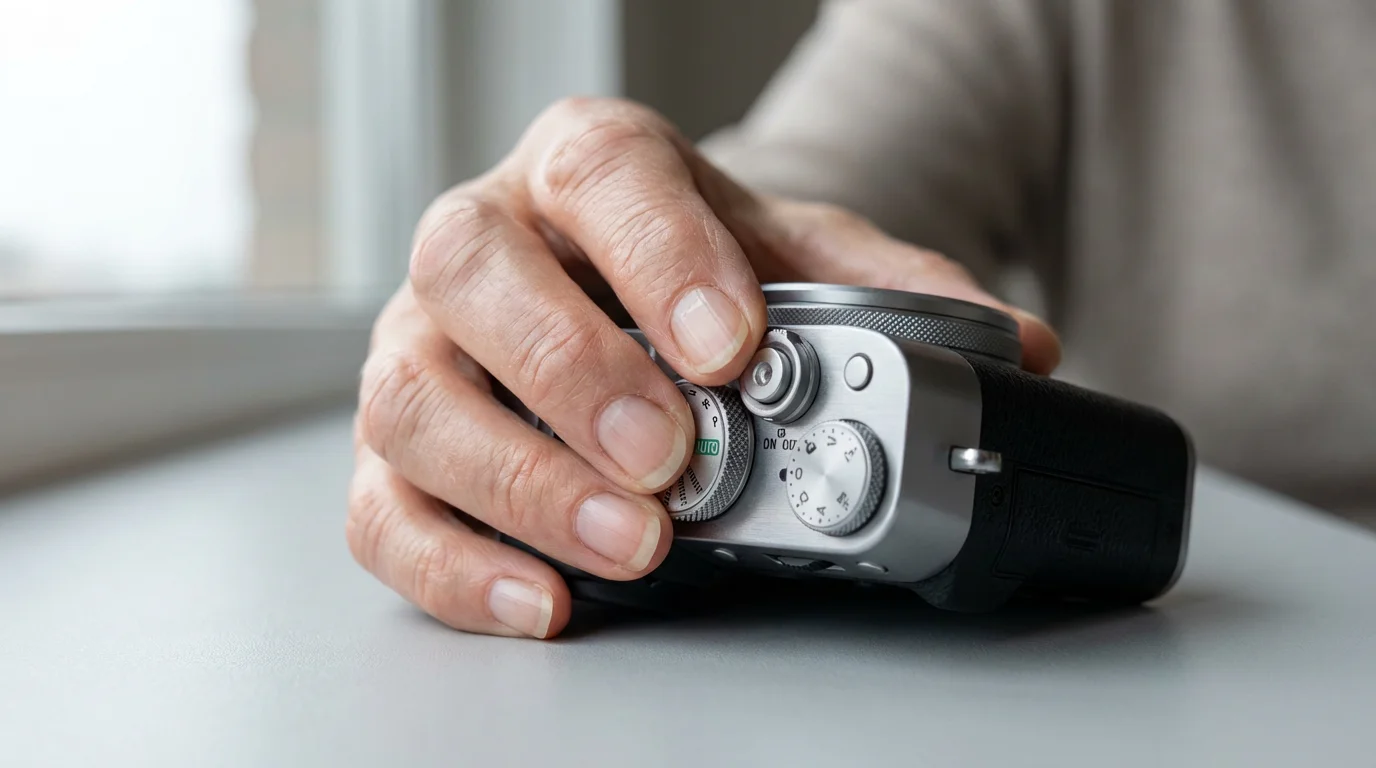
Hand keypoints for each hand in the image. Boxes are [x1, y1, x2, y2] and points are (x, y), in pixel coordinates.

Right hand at [348, 97, 1060, 638]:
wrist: (615, 291)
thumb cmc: (688, 270)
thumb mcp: (792, 256)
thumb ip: (888, 288)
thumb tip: (1010, 346)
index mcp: (583, 167)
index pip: (601, 176)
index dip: (659, 256)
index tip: (730, 342)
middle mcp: (482, 240)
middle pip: (474, 273)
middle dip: (574, 370)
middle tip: (671, 457)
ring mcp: (421, 340)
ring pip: (413, 397)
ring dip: (520, 479)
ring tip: (631, 545)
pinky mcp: (398, 444)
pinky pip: (382, 504)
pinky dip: (456, 563)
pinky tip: (542, 598)